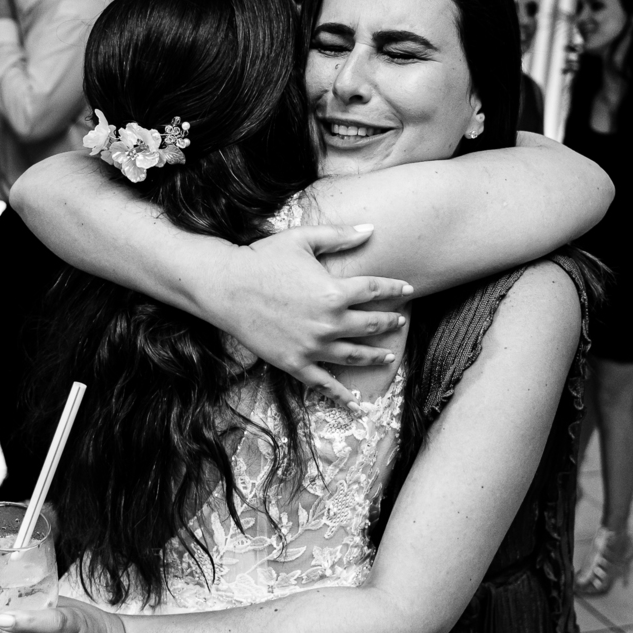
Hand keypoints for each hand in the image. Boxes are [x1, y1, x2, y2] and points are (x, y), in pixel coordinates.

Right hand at [210, 224, 412, 411]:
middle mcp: (329, 323)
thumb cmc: (262, 258)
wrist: (226, 287)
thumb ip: (339, 236)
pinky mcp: (295, 363)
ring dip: (376, 355)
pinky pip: (325, 384)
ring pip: (355, 355)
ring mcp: (313, 347)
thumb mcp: (303, 240)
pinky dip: (343, 396)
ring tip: (388, 355)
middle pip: (370, 325)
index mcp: (334, 292)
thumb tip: (370, 229)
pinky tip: (358, 403)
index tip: (407, 289)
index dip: (394, 289)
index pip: (376, 291)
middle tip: (399, 321)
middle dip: (388, 322)